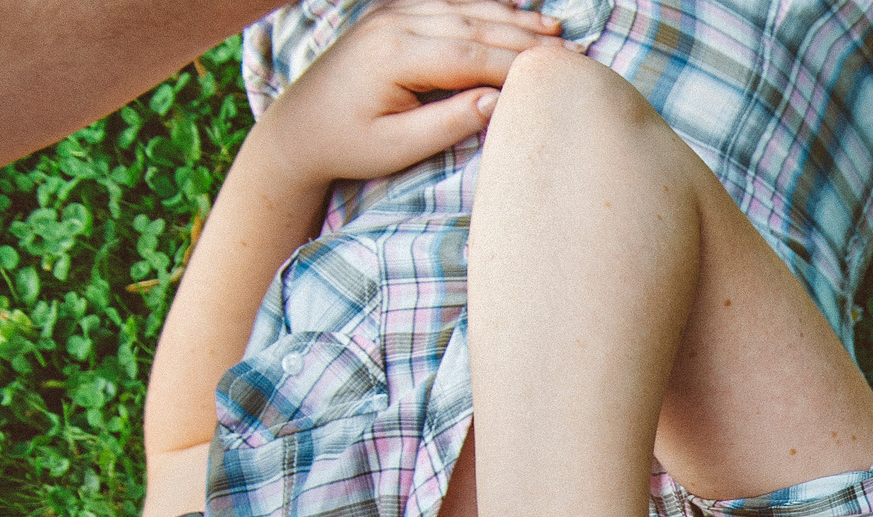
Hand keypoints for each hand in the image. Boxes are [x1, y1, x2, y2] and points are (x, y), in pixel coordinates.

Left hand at [247, 0, 561, 186]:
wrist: (298, 127)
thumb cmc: (347, 145)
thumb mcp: (398, 146)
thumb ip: (450, 121)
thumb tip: (499, 100)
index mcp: (394, 55)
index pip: (472, 54)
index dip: (520, 64)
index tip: (563, 75)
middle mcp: (393, 23)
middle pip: (474, 25)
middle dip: (526, 39)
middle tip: (573, 53)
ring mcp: (391, 13)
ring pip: (464, 10)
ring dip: (512, 19)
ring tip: (555, 30)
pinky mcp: (392, 15)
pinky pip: (447, 4)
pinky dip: (485, 8)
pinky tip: (515, 12)